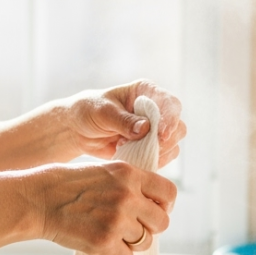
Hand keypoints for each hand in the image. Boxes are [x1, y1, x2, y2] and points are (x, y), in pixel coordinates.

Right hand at [26, 161, 174, 254]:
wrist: (37, 199)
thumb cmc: (64, 185)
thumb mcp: (103, 171)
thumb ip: (128, 183)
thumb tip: (149, 202)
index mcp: (129, 174)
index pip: (169, 192)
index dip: (164, 205)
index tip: (154, 210)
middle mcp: (127, 196)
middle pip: (162, 222)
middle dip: (149, 228)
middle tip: (132, 227)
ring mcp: (117, 220)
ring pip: (145, 242)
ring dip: (131, 243)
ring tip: (111, 235)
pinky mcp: (103, 242)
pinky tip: (102, 246)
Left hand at [63, 80, 186, 167]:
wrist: (77, 130)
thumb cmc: (88, 112)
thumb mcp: (102, 112)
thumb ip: (123, 120)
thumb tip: (145, 128)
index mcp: (146, 92)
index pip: (170, 103)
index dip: (170, 119)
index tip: (162, 135)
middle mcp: (156, 110)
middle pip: (178, 127)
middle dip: (165, 141)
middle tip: (144, 148)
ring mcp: (154, 131)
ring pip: (173, 145)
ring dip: (156, 153)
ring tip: (128, 149)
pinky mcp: (149, 148)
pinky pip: (161, 159)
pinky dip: (150, 162)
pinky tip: (131, 157)